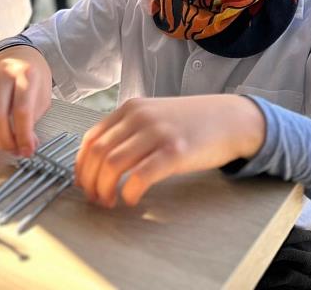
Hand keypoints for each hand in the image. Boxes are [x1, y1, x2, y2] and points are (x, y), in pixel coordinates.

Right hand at [0, 45, 52, 156]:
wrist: (18, 55)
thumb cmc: (33, 76)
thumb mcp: (43, 94)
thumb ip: (34, 119)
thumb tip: (26, 145)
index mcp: (25, 75)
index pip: (21, 111)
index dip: (24, 136)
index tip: (28, 149)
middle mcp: (3, 76)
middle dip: (6, 141)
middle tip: (17, 150)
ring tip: (6, 145)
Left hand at [75, 95, 265, 207]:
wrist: (229, 119)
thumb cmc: (191, 122)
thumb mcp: (154, 116)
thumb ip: (129, 130)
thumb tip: (100, 160)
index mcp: (130, 109)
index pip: (91, 138)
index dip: (81, 165)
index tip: (82, 183)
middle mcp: (139, 118)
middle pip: (97, 153)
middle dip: (89, 181)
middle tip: (94, 198)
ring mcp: (157, 133)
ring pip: (112, 165)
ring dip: (104, 189)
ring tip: (110, 201)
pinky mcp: (174, 152)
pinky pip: (139, 177)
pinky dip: (129, 193)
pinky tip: (132, 200)